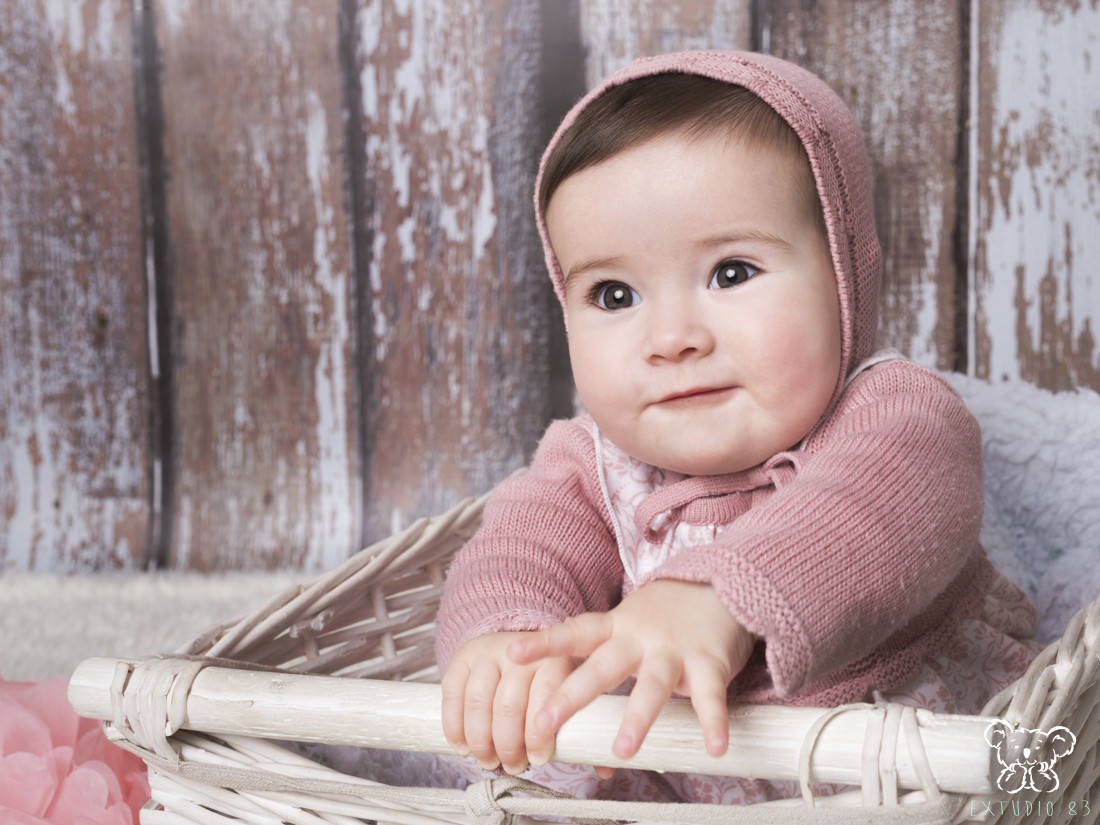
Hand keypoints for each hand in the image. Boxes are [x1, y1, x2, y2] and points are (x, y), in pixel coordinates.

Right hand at [440, 632, 575, 774]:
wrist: (520, 644)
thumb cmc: (546, 681)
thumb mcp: (570, 690)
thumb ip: (582, 725)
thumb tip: (604, 770)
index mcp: (555, 659)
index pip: (547, 696)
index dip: (540, 733)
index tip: (539, 758)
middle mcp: (522, 653)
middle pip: (509, 705)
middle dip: (509, 744)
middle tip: (514, 765)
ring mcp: (490, 653)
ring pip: (479, 702)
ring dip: (482, 741)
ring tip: (489, 760)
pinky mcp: (463, 657)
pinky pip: (453, 694)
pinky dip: (456, 727)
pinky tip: (463, 745)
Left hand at [508, 580, 754, 760]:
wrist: (721, 583)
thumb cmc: (667, 613)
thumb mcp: (628, 625)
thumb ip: (603, 658)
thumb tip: (563, 700)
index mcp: (616, 628)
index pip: (574, 633)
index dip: (543, 643)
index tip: (510, 654)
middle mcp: (639, 638)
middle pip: (601, 667)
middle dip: (572, 696)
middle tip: (543, 724)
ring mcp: (674, 650)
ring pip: (652, 686)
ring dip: (637, 719)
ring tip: (622, 751)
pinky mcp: (709, 662)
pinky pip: (710, 696)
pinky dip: (713, 722)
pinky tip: (715, 747)